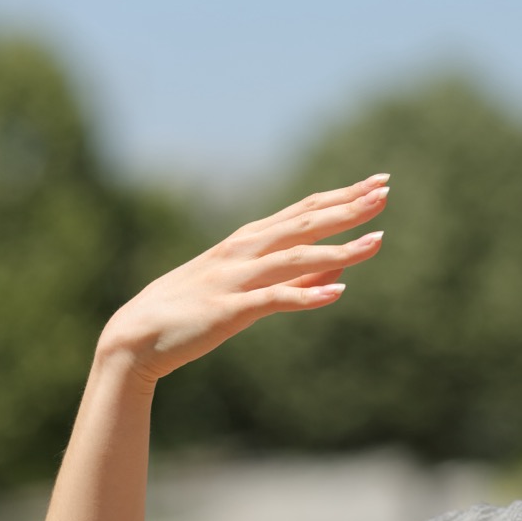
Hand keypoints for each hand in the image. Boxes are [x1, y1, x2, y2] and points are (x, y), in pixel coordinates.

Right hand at [96, 174, 390, 383]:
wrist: (136, 338)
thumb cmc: (195, 309)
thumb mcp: (250, 285)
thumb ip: (298, 274)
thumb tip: (342, 262)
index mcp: (249, 240)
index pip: (305, 209)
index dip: (343, 196)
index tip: (378, 183)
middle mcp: (244, 250)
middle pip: (305, 223)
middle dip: (348, 208)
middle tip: (385, 193)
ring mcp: (236, 278)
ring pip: (296, 256)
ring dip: (340, 248)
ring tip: (377, 242)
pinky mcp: (228, 310)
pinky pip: (273, 299)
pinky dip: (306, 295)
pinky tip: (336, 294)